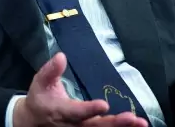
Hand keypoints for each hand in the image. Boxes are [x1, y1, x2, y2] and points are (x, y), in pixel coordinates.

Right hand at [14, 53, 148, 126]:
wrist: (32, 122)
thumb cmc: (40, 98)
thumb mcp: (40, 82)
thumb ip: (51, 70)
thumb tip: (61, 56)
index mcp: (60, 112)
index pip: (76, 112)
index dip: (89, 110)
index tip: (104, 105)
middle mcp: (73, 126)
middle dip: (115, 123)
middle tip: (132, 118)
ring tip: (142, 123)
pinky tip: (137, 126)